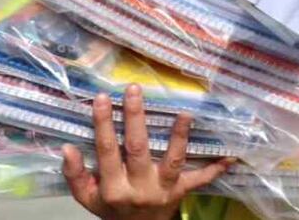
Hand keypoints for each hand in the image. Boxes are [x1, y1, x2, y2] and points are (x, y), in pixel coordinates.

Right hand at [62, 86, 233, 219]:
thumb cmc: (113, 207)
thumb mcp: (88, 198)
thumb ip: (76, 175)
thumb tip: (67, 148)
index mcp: (114, 188)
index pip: (107, 152)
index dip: (103, 125)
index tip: (101, 98)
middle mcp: (139, 188)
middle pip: (138, 149)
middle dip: (135, 118)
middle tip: (134, 90)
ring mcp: (164, 189)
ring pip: (173, 161)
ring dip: (179, 137)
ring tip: (184, 113)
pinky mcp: (183, 191)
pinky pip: (201, 180)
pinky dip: (216, 169)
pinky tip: (231, 155)